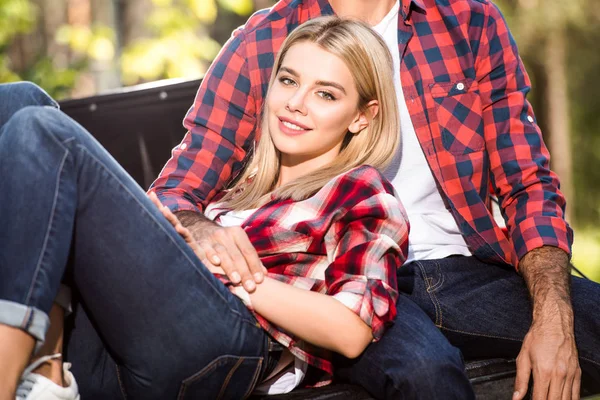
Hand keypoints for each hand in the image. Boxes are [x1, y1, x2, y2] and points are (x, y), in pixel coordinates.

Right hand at [148, 192, 265, 291]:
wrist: (200, 229)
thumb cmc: (224, 242)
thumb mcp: (238, 245)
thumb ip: (251, 259)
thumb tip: (264, 275)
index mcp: (238, 233)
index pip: (249, 251)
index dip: (255, 266)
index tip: (260, 280)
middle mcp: (225, 234)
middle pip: (237, 255)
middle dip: (245, 272)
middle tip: (250, 287)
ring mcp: (212, 238)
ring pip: (223, 253)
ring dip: (230, 267)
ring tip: (236, 280)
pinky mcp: (200, 243)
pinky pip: (206, 250)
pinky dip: (211, 256)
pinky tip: (216, 263)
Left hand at [513, 316, 580, 399]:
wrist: (555, 324)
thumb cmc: (538, 338)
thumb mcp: (523, 358)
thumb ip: (520, 380)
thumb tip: (516, 397)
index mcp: (543, 372)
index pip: (540, 399)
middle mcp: (559, 375)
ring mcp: (570, 374)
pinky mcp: (577, 373)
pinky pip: (576, 393)